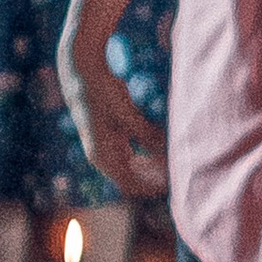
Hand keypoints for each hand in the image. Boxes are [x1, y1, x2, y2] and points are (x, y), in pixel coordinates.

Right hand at [60, 31, 169, 197]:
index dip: (154, 187)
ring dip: (152, 168)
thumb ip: (148, 136)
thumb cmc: (104, 93)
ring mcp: (105, 150)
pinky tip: (162, 150)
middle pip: (133, 180)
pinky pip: (131, 157)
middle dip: (155, 179)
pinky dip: (146, 157)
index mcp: (103, 156)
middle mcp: (101, 158)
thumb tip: (170, 155)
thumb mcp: (128, 115)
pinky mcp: (111, 139)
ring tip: (173, 161)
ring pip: (132, 170)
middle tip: (179, 172)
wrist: (82, 75)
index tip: (175, 181)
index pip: (132, 185)